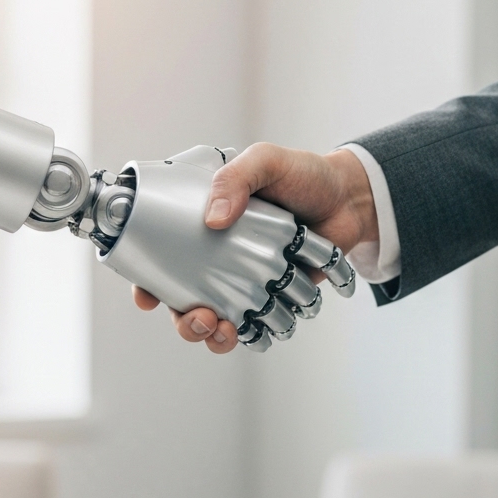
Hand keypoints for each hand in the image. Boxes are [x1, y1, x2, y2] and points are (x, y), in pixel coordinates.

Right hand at [132, 143, 378, 352]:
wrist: (351, 198)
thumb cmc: (303, 174)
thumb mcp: (265, 160)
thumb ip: (236, 178)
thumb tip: (212, 219)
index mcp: (202, 225)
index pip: (160, 258)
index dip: (146, 282)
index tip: (147, 298)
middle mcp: (217, 258)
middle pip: (183, 302)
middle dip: (183, 321)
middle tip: (200, 317)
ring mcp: (245, 281)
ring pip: (216, 322)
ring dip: (213, 336)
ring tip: (225, 329)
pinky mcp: (275, 297)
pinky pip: (256, 327)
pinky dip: (252, 337)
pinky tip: (256, 332)